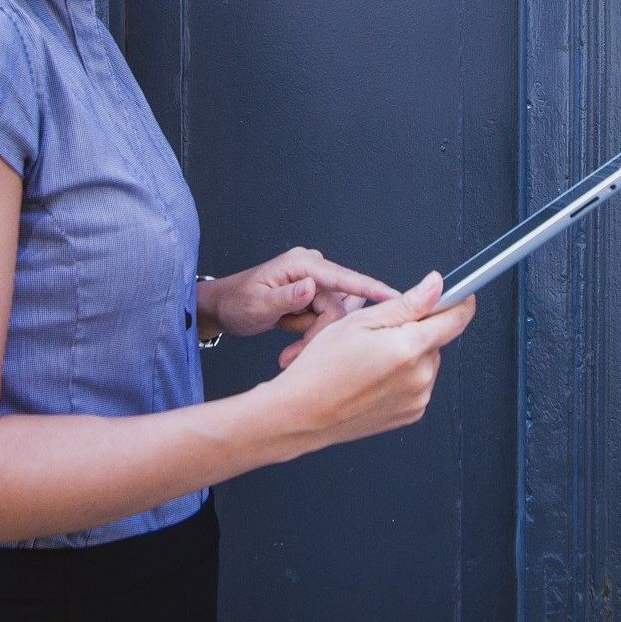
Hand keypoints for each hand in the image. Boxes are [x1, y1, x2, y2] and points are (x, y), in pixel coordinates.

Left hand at [197, 247, 396, 343]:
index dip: (371, 288)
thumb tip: (310, 287)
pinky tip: (292, 349)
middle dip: (319, 336)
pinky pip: (326, 322)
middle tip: (292, 357)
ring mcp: (315, 285)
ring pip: (334, 319)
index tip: (397, 298)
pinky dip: (311, 339)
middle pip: (338, 308)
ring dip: (314, 340)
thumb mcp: (257, 304)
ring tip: (289, 355)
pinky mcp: (315, 299)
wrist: (223, 309)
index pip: (344, 277)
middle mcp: (313, 271)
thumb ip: (285, 297)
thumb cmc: (236, 303)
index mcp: (303, 264)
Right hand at [264, 272, 475, 450]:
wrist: (303, 413)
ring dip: (409, 355)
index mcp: (410, 348)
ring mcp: (418, 398)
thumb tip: (437, 285)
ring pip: (426, 362)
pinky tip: (374, 378)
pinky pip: (418, 385)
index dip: (459, 301)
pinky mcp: (412, 414)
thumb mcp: (360, 321)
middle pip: (436, 340)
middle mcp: (420, 376)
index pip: (456, 318)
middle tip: (379, 336)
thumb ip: (407, 303)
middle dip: (416, 331)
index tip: (459, 295)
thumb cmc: (322, 367)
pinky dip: (403, 377)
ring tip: (371, 361)